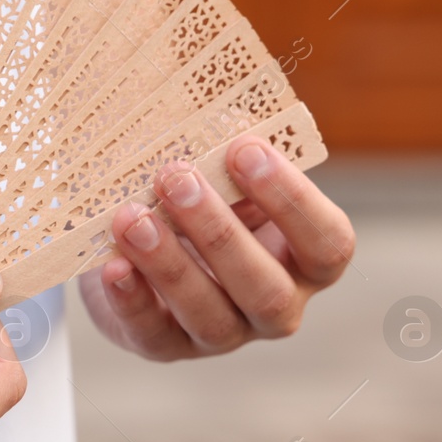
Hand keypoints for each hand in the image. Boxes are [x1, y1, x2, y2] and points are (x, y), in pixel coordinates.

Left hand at [76, 136, 353, 361]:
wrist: (134, 240)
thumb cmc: (192, 196)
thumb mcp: (215, 169)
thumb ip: (222, 144)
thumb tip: (206, 95)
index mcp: (303, 257)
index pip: (328, 244)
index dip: (293, 200)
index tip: (244, 149)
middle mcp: (275, 305)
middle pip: (267, 288)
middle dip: (219, 231)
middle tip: (175, 177)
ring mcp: (223, 333)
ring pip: (211, 315)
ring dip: (169, 263)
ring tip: (132, 217)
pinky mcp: (167, 346)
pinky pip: (154, 334)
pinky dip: (132, 299)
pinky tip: (113, 265)